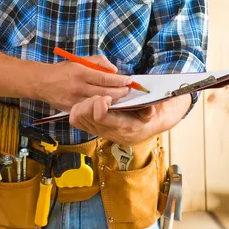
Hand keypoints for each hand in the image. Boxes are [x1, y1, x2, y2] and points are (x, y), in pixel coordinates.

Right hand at [35, 55, 131, 112]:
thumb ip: (98, 62)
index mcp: (80, 72)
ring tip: (122, 96)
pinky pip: (91, 109)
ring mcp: (75, 100)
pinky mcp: (73, 109)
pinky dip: (102, 106)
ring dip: (114, 100)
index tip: (128, 80)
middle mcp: (78, 87)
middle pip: (105, 93)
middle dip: (120, 92)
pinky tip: (108, 104)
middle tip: (129, 89)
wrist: (42, 82)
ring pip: (100, 102)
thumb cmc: (63, 70)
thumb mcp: (80, 60)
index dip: (119, 80)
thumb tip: (114, 70)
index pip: (105, 78)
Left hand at [69, 93, 192, 144]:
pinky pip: (76, 121)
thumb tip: (149, 107)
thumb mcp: (152, 113)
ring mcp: (98, 132)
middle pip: (85, 115)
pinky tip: (89, 104)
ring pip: (78, 117)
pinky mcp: (92, 129)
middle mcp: (107, 132)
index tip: (108, 96)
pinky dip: (78, 109)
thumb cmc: (145, 118)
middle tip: (100, 96)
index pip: (100, 116)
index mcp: (121, 127)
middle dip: (90, 101)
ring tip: (95, 99)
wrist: (143, 129)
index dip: (100, 103)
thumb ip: (149, 110)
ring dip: (84, 104)